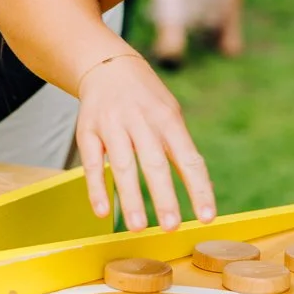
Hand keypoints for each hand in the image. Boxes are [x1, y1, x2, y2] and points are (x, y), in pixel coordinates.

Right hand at [76, 55, 215, 231]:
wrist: (108, 66)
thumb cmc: (147, 99)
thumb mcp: (171, 115)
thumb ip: (183, 151)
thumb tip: (203, 191)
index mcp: (168, 119)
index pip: (189, 158)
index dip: (198, 189)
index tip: (207, 217)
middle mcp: (141, 120)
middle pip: (154, 163)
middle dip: (164, 196)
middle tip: (171, 226)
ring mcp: (112, 125)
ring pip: (123, 164)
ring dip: (130, 197)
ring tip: (139, 226)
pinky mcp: (87, 130)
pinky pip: (91, 162)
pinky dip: (96, 187)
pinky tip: (102, 210)